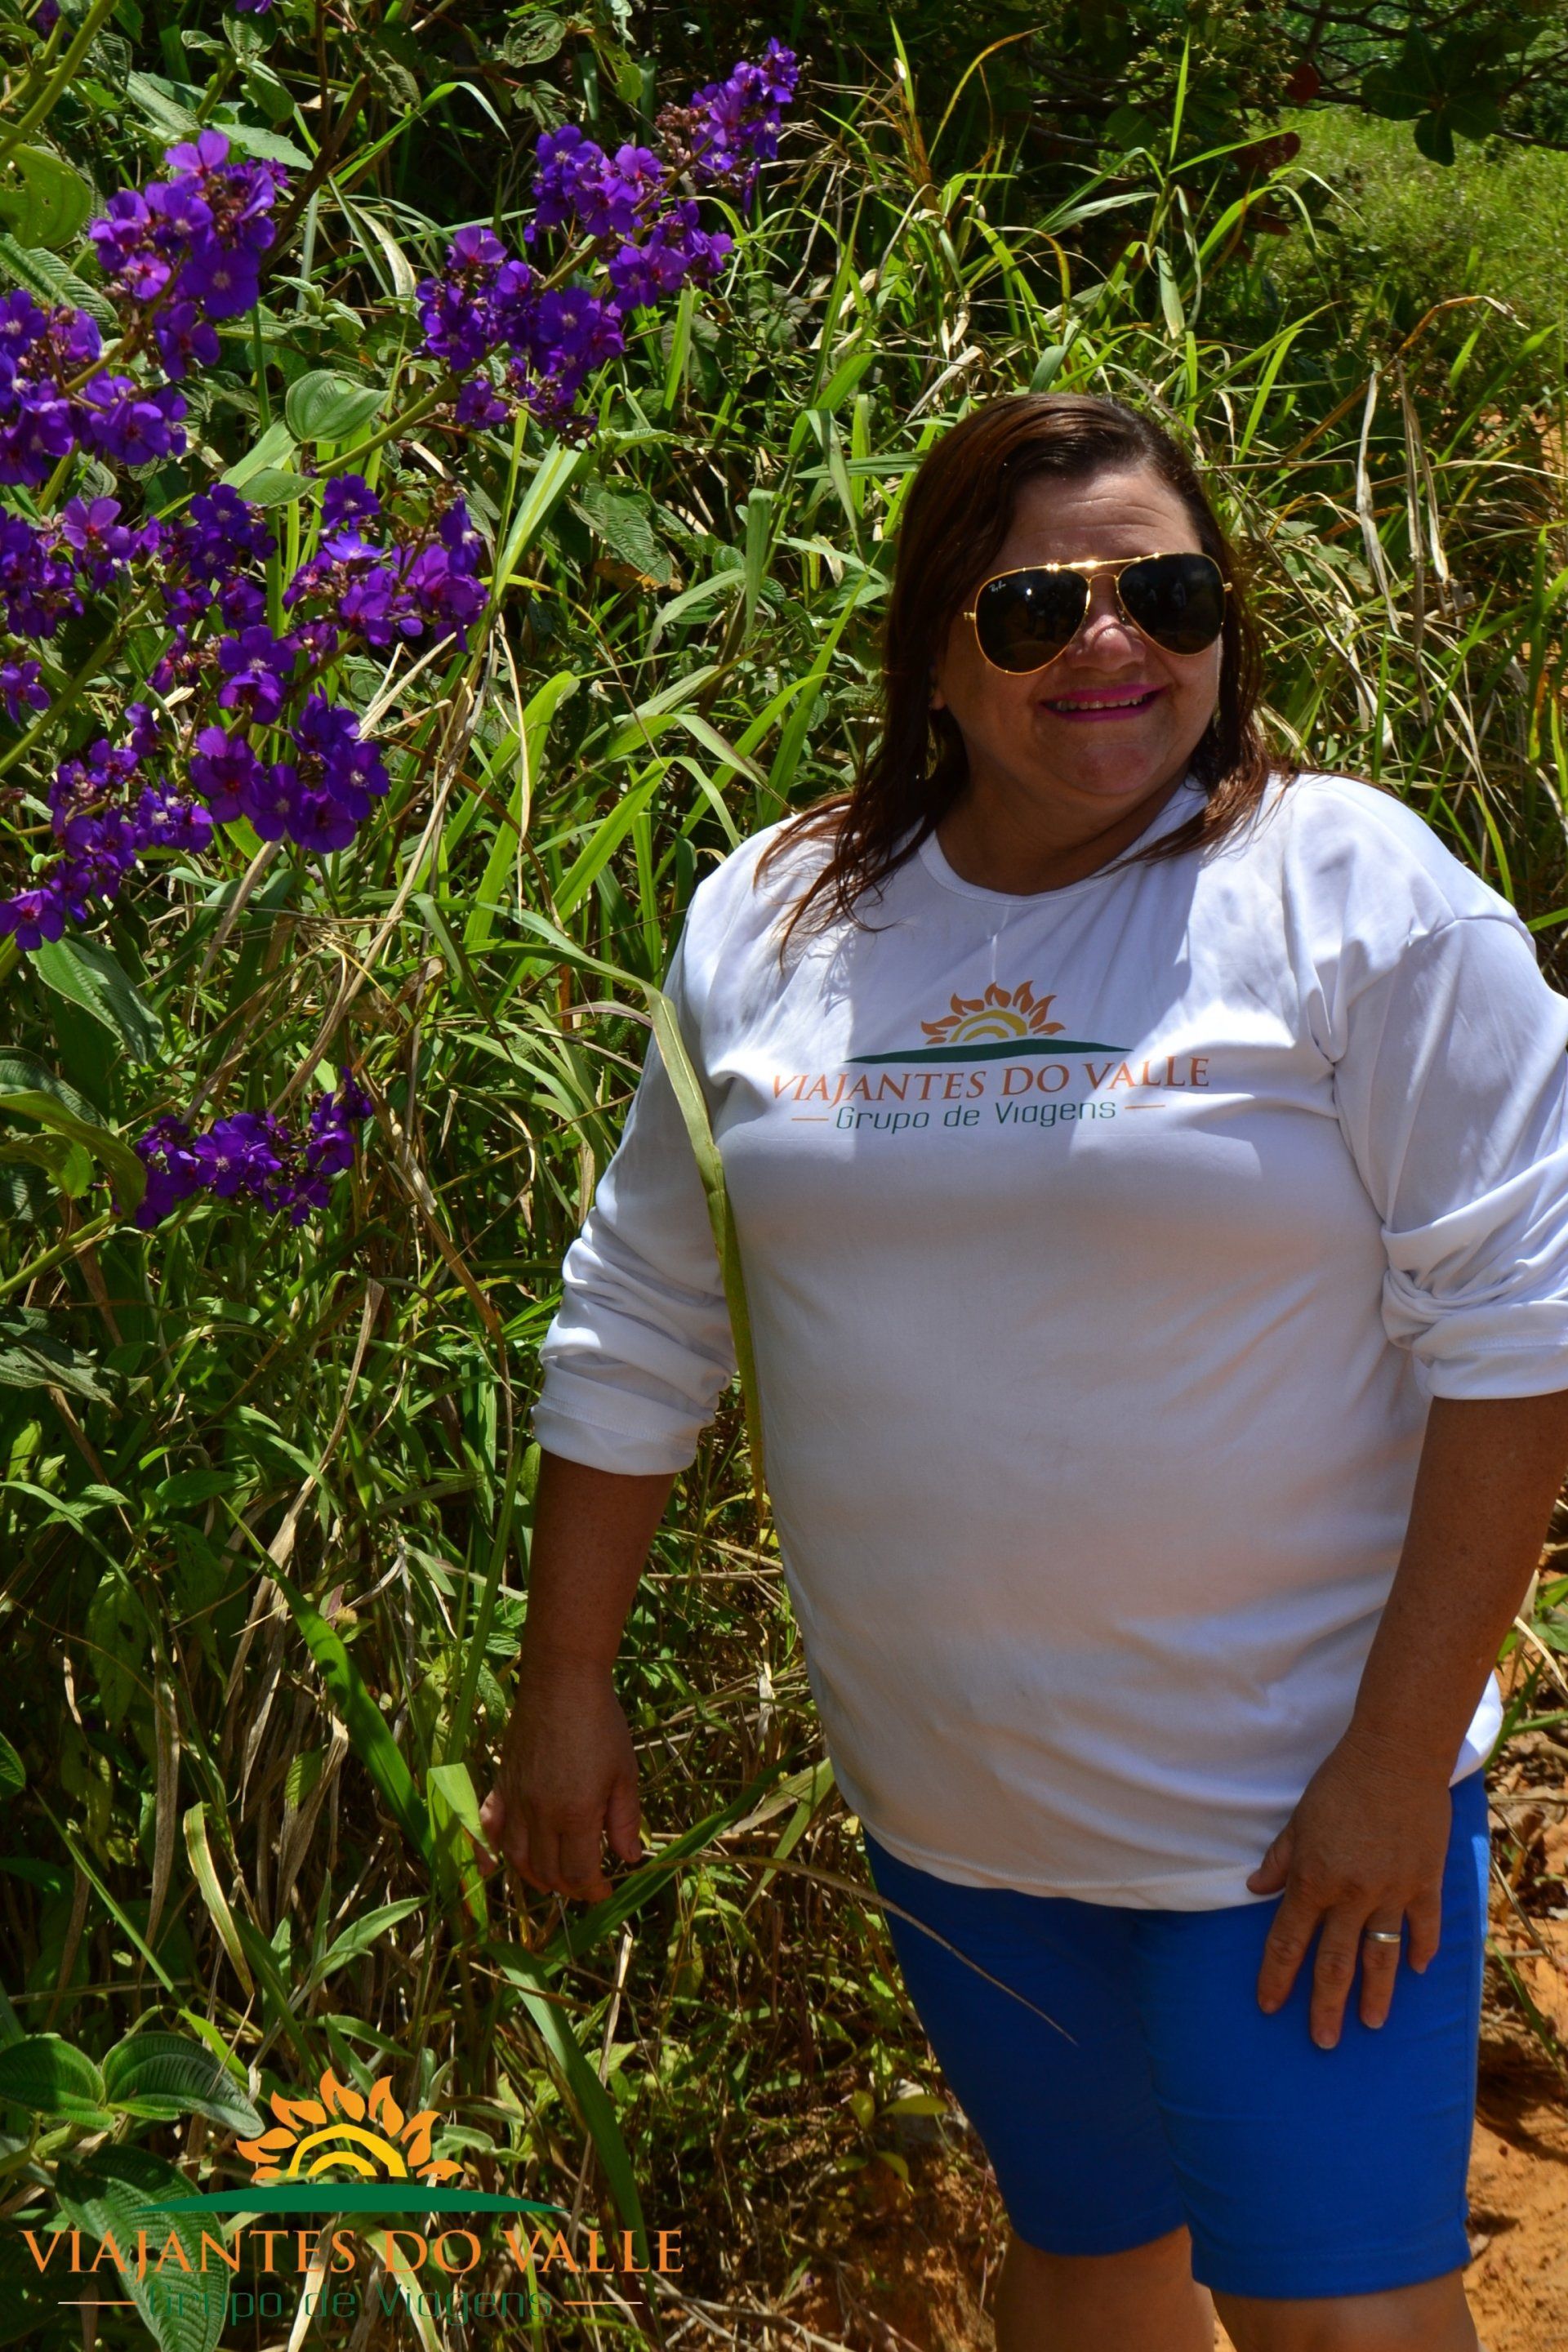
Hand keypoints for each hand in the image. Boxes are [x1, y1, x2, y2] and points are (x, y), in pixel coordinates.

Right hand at [475, 1655, 642, 1901]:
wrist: (563, 1682)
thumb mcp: (625, 1773)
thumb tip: (629, 1859)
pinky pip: (487, 1826)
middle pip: (548, 1872)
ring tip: (554, 1878)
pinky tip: (494, 1863)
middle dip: (569, 1887)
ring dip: (535, 1876)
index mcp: (575, 1815)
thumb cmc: (602, 1725)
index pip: (579, 1873)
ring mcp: (516, 1801)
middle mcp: (540, 1815)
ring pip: (517, 1857)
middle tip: (586, 1882)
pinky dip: (488, 1850)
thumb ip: (625, 1820)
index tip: (606, 1890)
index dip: (593, 1890)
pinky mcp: (501, 1784)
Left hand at [1246, 1731, 1452, 2048]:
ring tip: (1371, 2024)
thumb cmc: (1339, 1783)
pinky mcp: (1425, 1882)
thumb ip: (1280, 1859)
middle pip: (1335, 1962)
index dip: (1277, 1975)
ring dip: (1375, 1994)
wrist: (1395, 1757)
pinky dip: (1422, 1950)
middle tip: (1322, 2041)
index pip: (1289, 1940)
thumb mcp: (1298, 1819)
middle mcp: (1352, 1895)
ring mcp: (1392, 1892)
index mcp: (1314, 1879)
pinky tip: (1417, 1971)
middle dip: (1325, 2005)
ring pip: (1382, 1956)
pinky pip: (1424, 1927)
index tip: (1268, 2005)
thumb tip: (1253, 1888)